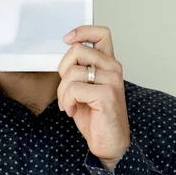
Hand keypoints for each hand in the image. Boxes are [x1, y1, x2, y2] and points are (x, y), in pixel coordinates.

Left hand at [57, 25, 130, 168]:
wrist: (110, 143)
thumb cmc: (97, 117)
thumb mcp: (85, 88)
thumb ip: (79, 70)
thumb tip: (64, 58)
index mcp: (108, 64)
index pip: (101, 33)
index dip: (82, 31)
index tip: (67, 39)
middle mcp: (113, 68)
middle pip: (77, 50)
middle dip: (62, 71)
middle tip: (66, 91)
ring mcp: (112, 80)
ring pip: (71, 72)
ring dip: (63, 93)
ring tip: (70, 105)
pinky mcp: (106, 94)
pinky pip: (74, 89)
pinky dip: (68, 102)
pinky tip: (74, 111)